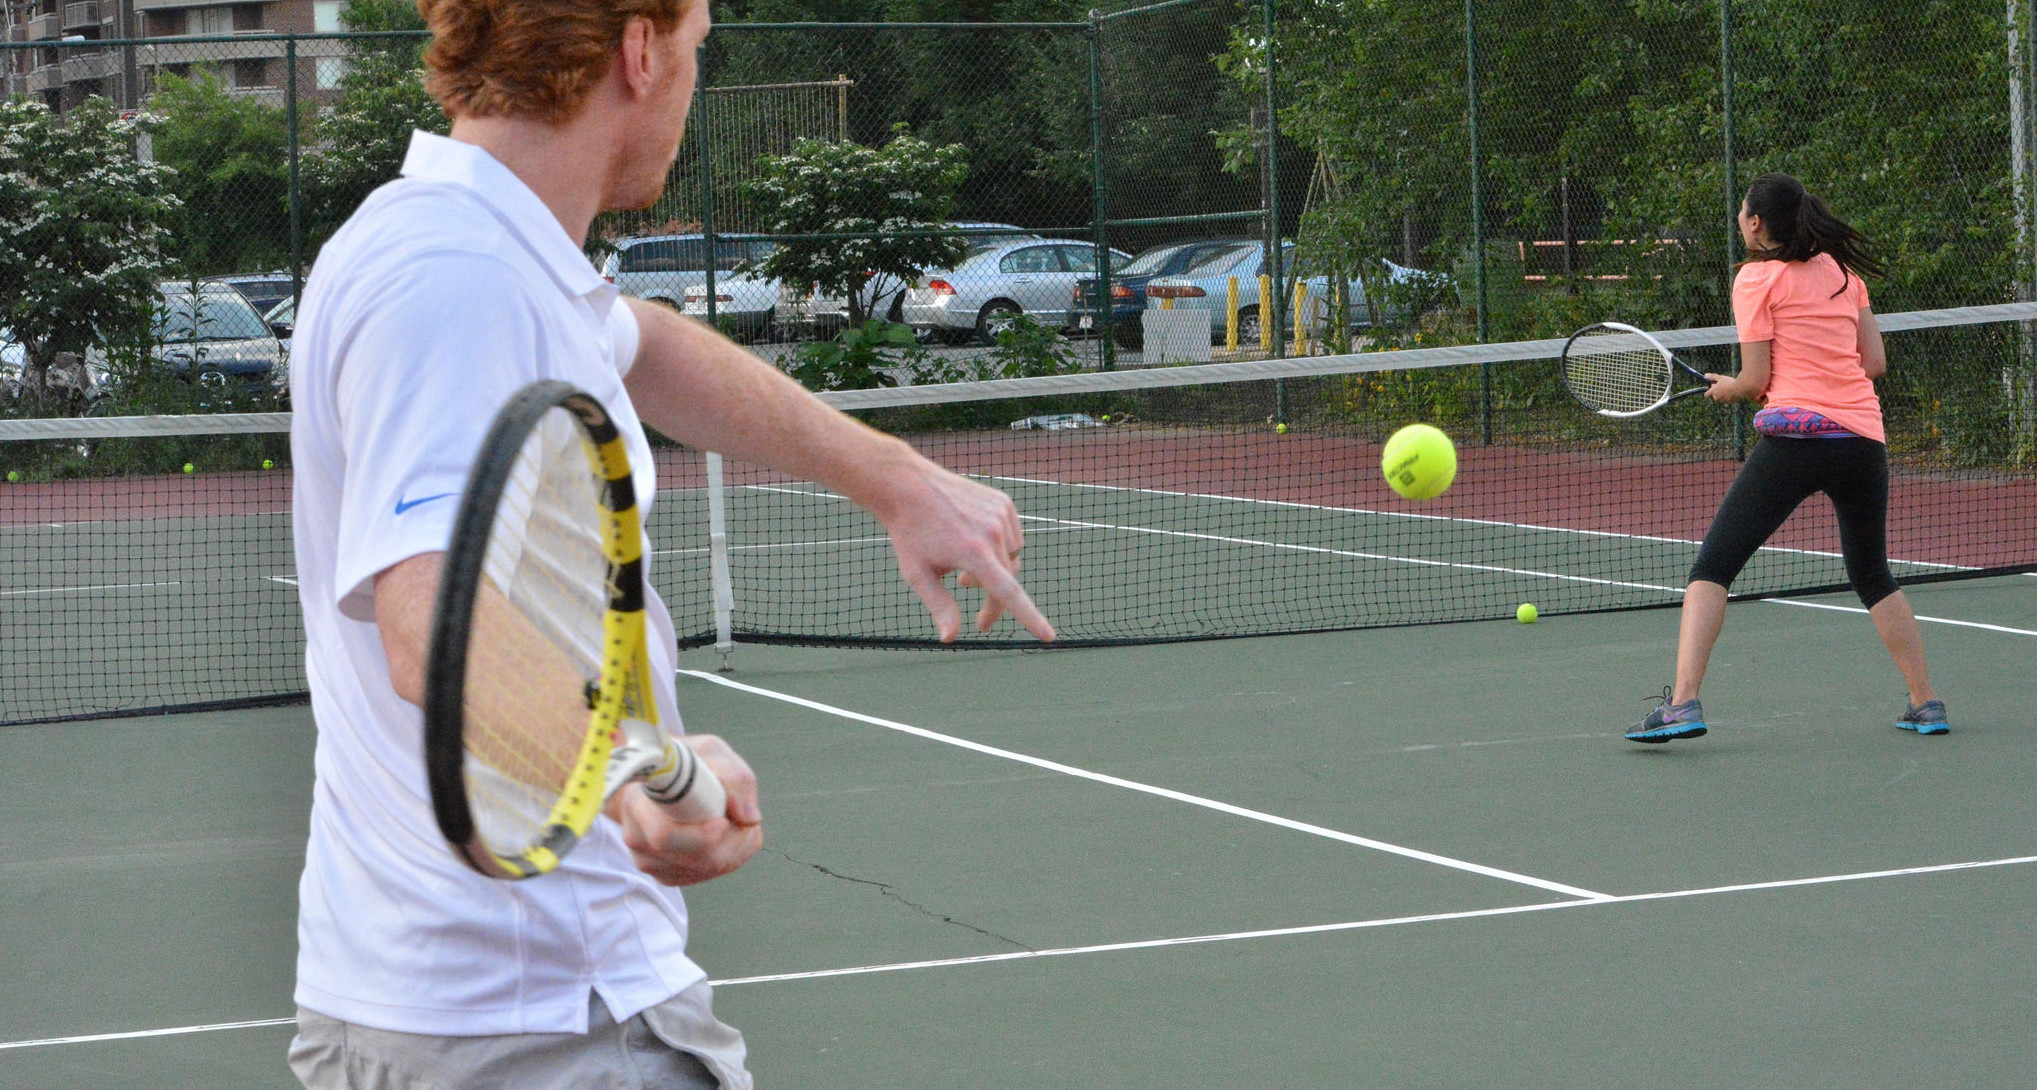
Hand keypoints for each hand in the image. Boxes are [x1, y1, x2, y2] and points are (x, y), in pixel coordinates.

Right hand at [613, 734, 760, 885]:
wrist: (669, 776)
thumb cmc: (691, 762)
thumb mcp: (712, 753)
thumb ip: (734, 778)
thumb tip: (749, 819)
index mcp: (637, 802)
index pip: (664, 835)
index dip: (700, 835)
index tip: (724, 821)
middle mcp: (637, 837)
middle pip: (693, 859)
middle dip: (730, 843)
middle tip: (745, 822)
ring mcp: (650, 861)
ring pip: (705, 869)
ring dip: (734, 849)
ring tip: (738, 821)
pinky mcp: (666, 874)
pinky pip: (707, 874)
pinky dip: (729, 857)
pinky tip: (728, 834)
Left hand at [881, 461, 1055, 642]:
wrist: (908, 487)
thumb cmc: (910, 535)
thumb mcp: (918, 575)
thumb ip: (940, 607)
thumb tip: (950, 639)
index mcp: (973, 552)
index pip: (1008, 593)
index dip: (1030, 617)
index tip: (1048, 636)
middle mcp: (993, 531)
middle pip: (1007, 581)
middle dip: (991, 599)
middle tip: (970, 602)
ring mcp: (1001, 514)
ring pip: (1011, 560)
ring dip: (993, 569)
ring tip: (963, 564)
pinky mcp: (1003, 503)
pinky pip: (1012, 538)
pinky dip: (998, 548)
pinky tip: (973, 541)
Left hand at [1702, 373, 1736, 402]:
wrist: (1740, 388)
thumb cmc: (1729, 382)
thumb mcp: (1720, 377)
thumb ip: (1712, 377)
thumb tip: (1705, 375)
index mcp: (1713, 391)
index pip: (1706, 394)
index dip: (1708, 391)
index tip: (1712, 387)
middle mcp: (1717, 397)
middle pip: (1714, 396)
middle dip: (1716, 392)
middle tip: (1721, 385)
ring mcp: (1724, 400)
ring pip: (1721, 398)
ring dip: (1723, 394)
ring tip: (1728, 388)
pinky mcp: (1730, 402)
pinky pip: (1728, 399)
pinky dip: (1729, 396)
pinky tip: (1733, 391)